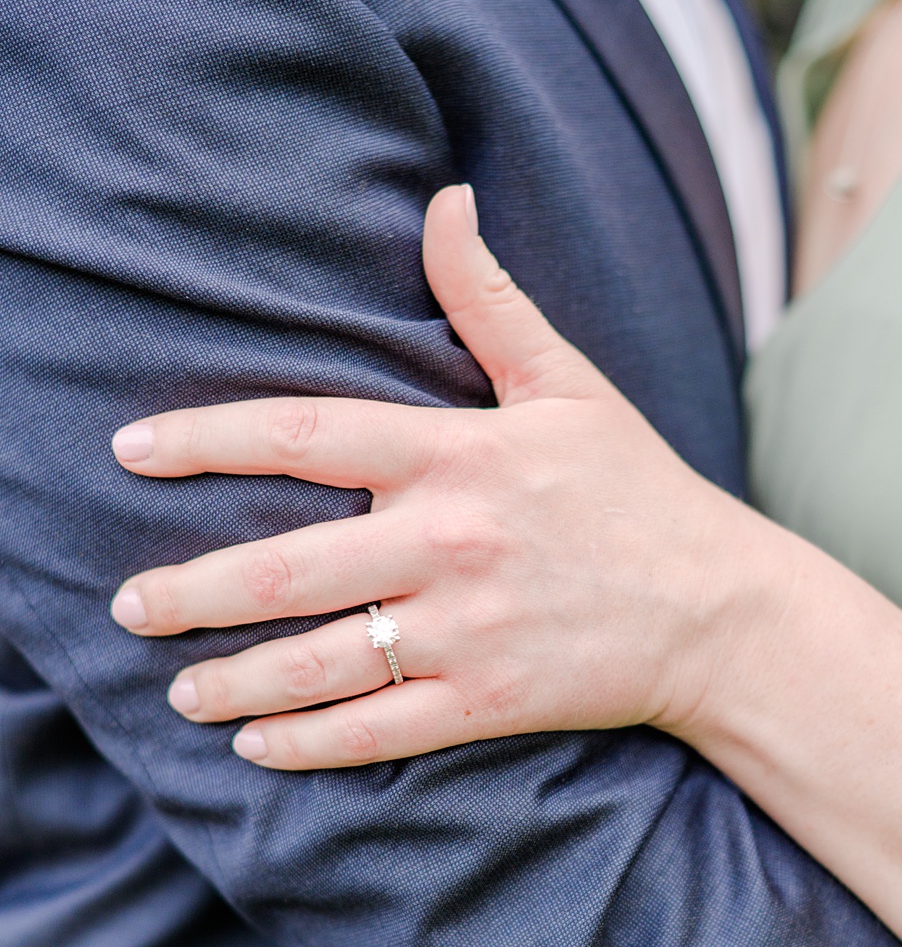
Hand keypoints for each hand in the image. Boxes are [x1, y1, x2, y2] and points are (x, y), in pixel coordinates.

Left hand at [108, 185, 781, 767]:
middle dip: (190, 593)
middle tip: (131, 606)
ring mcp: (471, 627)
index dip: (204, 440)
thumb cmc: (641, 493)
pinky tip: (258, 746)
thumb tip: (443, 199)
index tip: (129, 453)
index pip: (303, 434)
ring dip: (232, 680)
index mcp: (460, 453)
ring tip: (182, 690)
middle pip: (285, 566)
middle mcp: (453, 541)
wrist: (726, 611)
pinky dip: (307, 744)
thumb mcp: (571, 385)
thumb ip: (490, 301)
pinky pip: (377, 729)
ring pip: (318, 660)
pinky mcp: (493, 699)